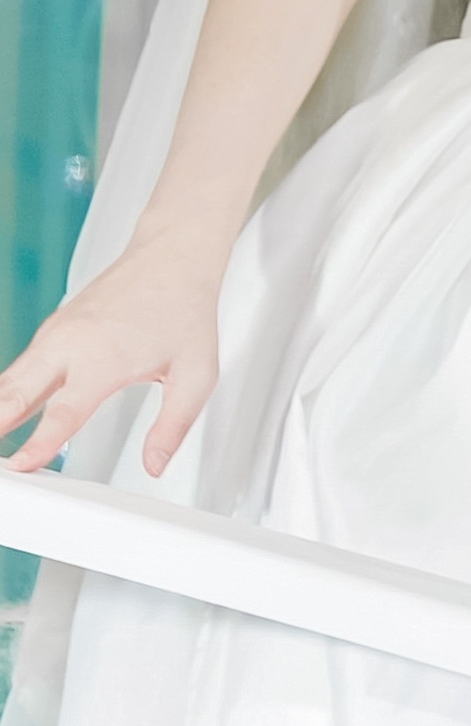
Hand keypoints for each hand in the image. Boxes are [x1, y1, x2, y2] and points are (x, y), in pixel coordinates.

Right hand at [0, 251, 225, 475]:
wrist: (170, 260)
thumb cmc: (184, 312)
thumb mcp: (196, 375)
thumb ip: (174, 425)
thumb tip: (156, 464)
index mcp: (104, 360)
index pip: (64, 413)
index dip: (38, 443)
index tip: (20, 465)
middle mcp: (70, 344)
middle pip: (17, 394)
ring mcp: (55, 334)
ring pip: (10, 379)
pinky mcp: (50, 329)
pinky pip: (20, 365)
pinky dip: (5, 390)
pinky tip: (3, 409)